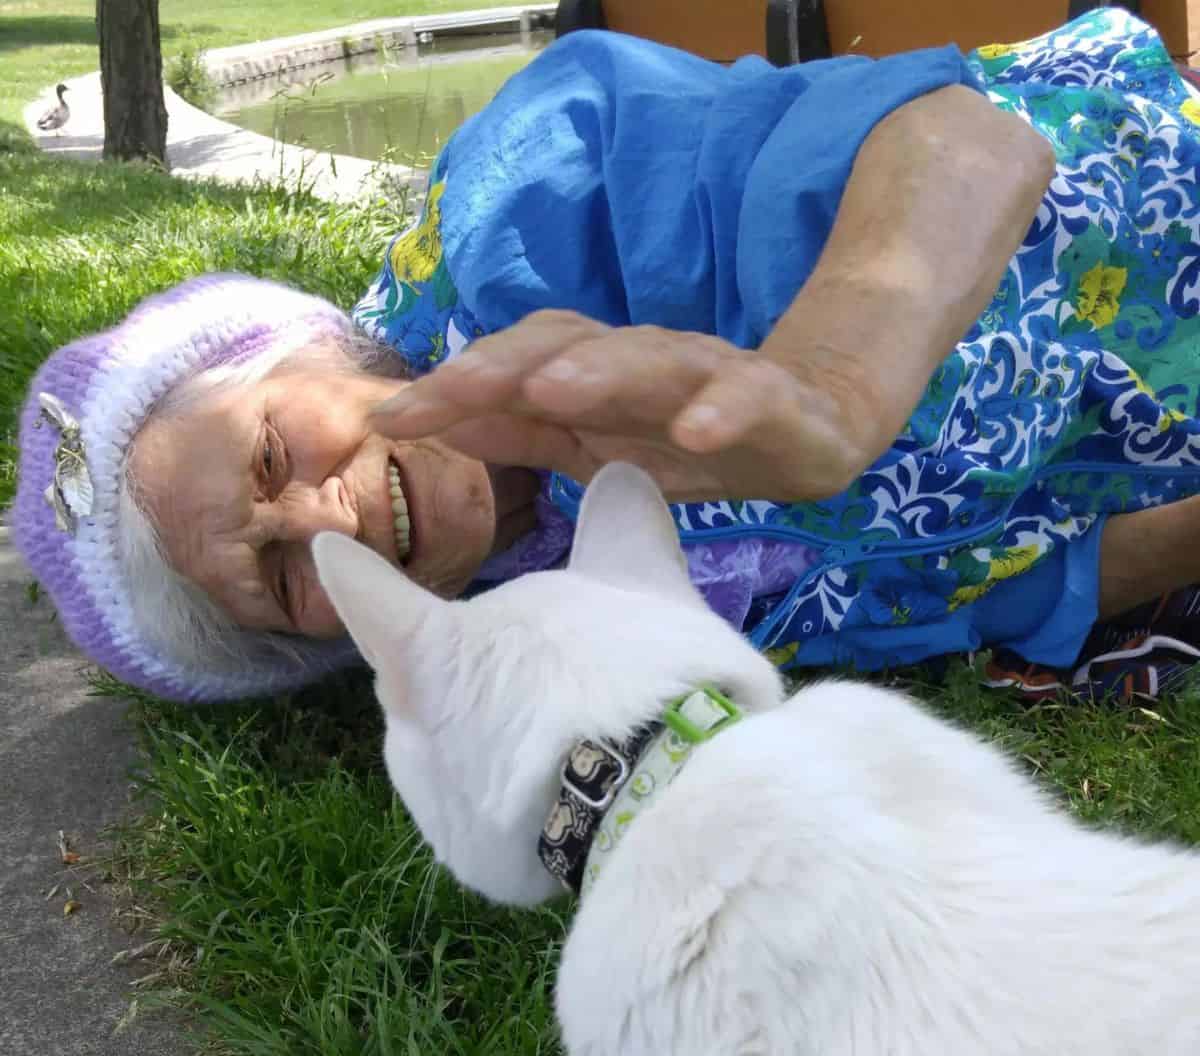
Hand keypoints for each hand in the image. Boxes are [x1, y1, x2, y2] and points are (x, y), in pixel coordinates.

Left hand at [369, 309, 873, 503]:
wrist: (809, 430)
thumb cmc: (685, 432)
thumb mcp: (592, 442)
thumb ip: (520, 430)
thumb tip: (435, 419)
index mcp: (596, 374)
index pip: (518, 363)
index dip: (458, 382)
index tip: (392, 416)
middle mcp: (644, 362)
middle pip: (571, 346)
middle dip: (506, 365)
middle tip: (447, 390)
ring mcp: (709, 375)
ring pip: (652, 359)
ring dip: (600, 372)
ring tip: (552, 390)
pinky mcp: (774, 400)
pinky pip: (747, 397)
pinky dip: (721, 410)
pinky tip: (694, 433)